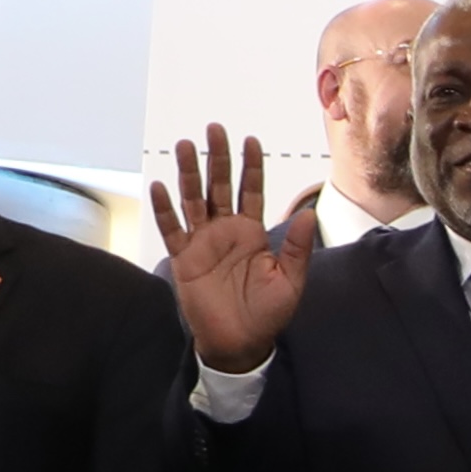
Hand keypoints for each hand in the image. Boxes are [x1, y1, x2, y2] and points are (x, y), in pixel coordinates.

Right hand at [156, 127, 312, 370]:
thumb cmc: (268, 313)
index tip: (251, 140)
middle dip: (218, 158)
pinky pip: (172, 229)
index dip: (251, 166)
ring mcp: (202, 242)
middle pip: (219, 186)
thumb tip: (311, 214)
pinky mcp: (184, 258)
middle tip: (215, 129)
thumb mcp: (290, 280)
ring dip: (188, 173)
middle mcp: (226, 231)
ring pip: (193, 199)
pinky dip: (165, 209)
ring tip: (185, 145)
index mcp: (252, 232)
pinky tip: (160, 186)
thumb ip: (297, 247)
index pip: (251, 191)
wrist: (241, 343)